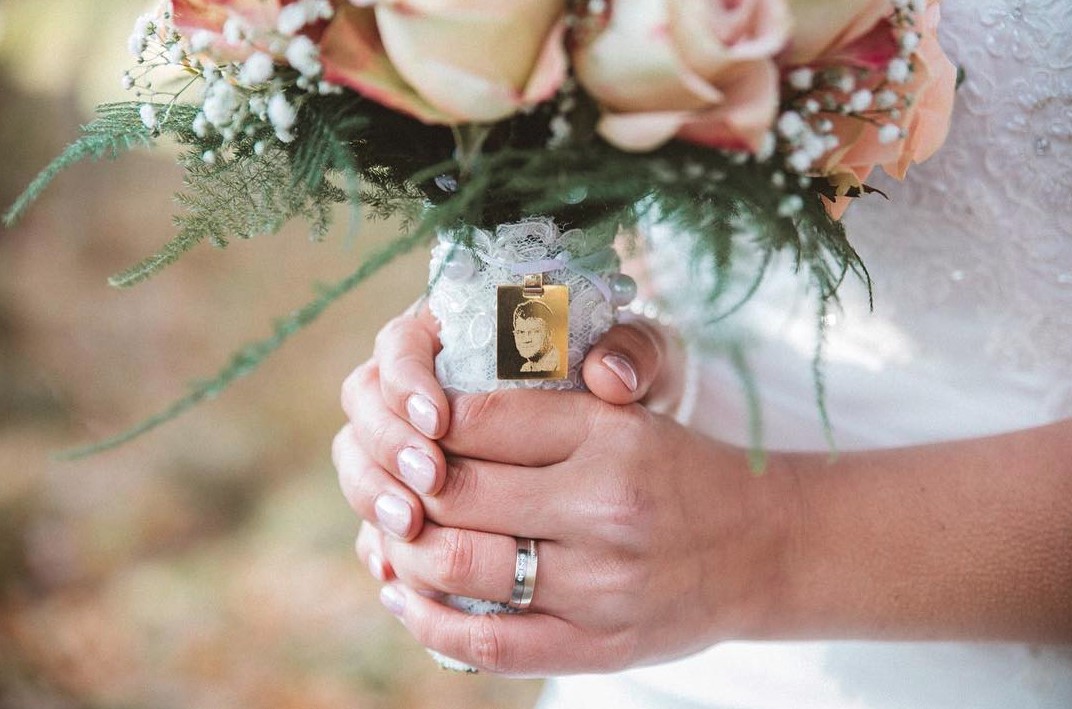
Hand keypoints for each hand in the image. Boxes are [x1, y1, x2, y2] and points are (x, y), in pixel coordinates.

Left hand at [334, 305, 795, 674]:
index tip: (408, 424)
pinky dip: (427, 622)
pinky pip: (487, 643)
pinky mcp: (599, 646)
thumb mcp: (627, 415)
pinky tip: (402, 595)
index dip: (422, 419)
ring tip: (390, 538)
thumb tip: (440, 408)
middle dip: (402, 486)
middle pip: (455, 491)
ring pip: (457, 565)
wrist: (761, 548)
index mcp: (610, 433)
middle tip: (389, 482)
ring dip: (403, 551)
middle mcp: (604, 505)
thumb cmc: (677, 472)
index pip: (476, 417)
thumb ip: (543, 405)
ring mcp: (601, 584)